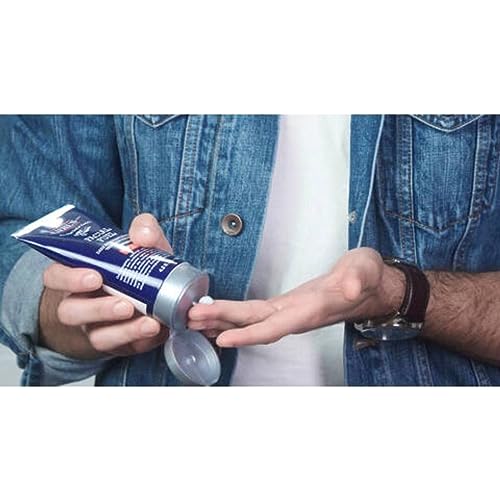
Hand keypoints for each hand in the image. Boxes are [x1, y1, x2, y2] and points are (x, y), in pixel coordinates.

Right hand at [39, 214, 171, 358]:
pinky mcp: (118, 344)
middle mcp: (81, 304)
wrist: (152, 295)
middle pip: (71, 311)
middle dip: (97, 309)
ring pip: (96, 335)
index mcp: (77, 275)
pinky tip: (156, 329)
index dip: (68, 278)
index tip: (93, 277)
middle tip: (124, 304)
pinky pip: (123, 347)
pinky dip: (140, 339)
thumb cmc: (138, 267)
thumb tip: (143, 236)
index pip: (55, 276)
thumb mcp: (142, 244)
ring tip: (147, 321)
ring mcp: (97, 328)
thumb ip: (144, 231)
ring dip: (122, 330)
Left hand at [188, 248, 405, 347]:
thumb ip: (358, 279)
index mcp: (311, 310)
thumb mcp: (366, 271)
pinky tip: (216, 319)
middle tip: (192, 317)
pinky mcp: (284, 306)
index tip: (225, 339)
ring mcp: (288, 312)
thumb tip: (350, 286)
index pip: (276, 326)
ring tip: (194, 319)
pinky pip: (254, 313)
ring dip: (221, 320)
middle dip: (222, 322)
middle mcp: (295, 316)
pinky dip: (233, 315)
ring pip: (250, 319)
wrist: (368, 288)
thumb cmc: (365, 279)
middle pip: (254, 323)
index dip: (251, 334)